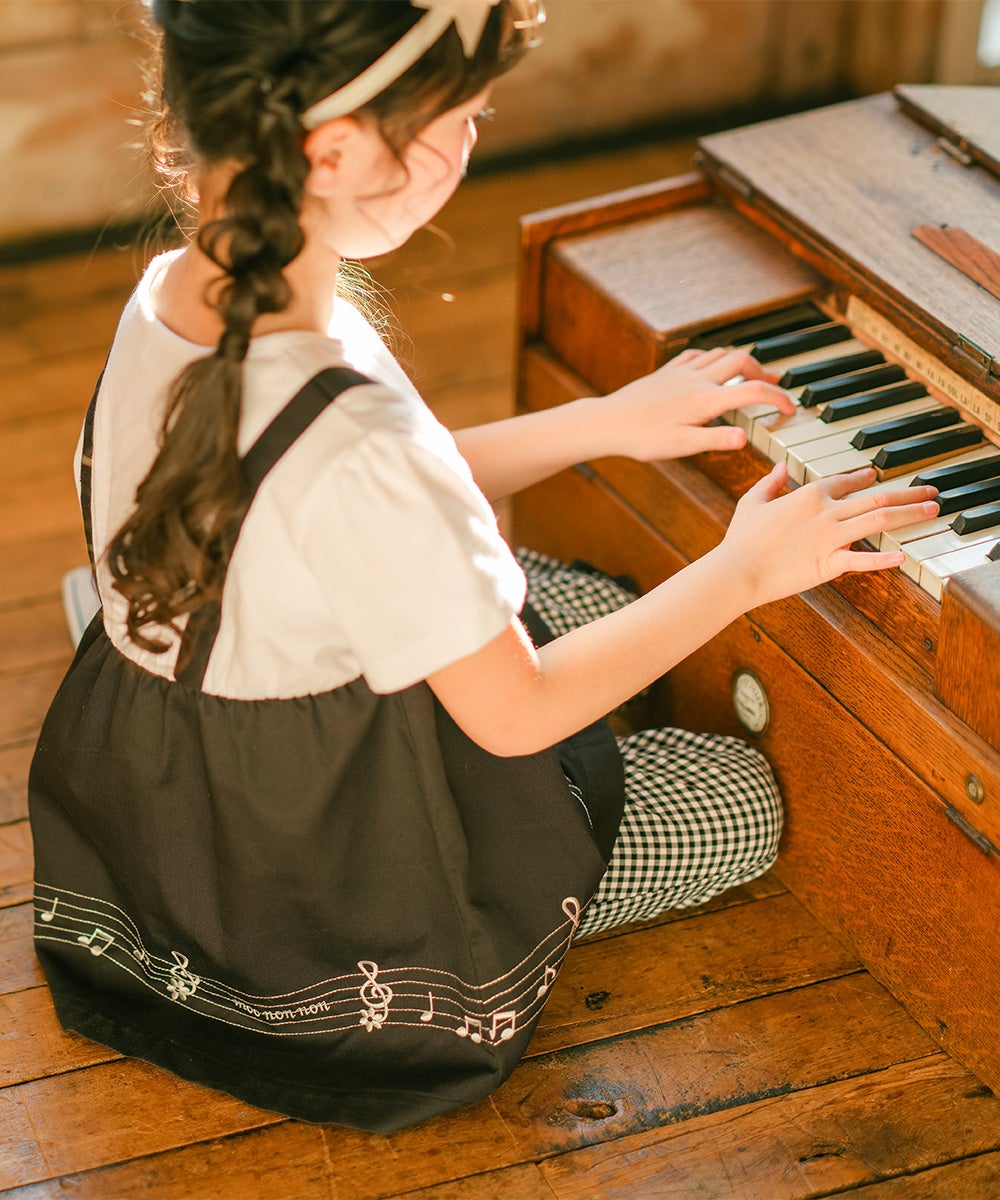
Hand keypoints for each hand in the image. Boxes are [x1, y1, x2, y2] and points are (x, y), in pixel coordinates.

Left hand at [598, 347, 795, 460]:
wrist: (608, 422)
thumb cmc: (642, 438)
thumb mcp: (681, 446)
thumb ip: (715, 441)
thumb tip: (745, 438)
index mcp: (704, 400)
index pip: (752, 391)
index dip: (778, 399)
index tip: (790, 409)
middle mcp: (696, 379)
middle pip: (742, 361)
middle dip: (764, 372)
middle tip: (775, 386)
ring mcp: (682, 371)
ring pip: (722, 353)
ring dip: (742, 363)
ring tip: (751, 376)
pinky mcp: (668, 371)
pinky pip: (699, 354)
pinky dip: (715, 358)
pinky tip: (713, 368)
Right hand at [718, 464, 939, 609]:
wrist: (736, 570)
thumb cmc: (740, 539)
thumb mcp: (751, 502)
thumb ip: (769, 483)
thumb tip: (781, 468)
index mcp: (807, 495)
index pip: (844, 481)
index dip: (865, 477)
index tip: (878, 476)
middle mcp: (825, 512)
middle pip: (876, 497)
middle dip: (907, 493)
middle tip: (930, 491)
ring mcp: (830, 537)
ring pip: (879, 520)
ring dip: (909, 514)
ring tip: (932, 511)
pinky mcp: (829, 563)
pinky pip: (862, 560)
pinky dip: (884, 559)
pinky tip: (903, 555)